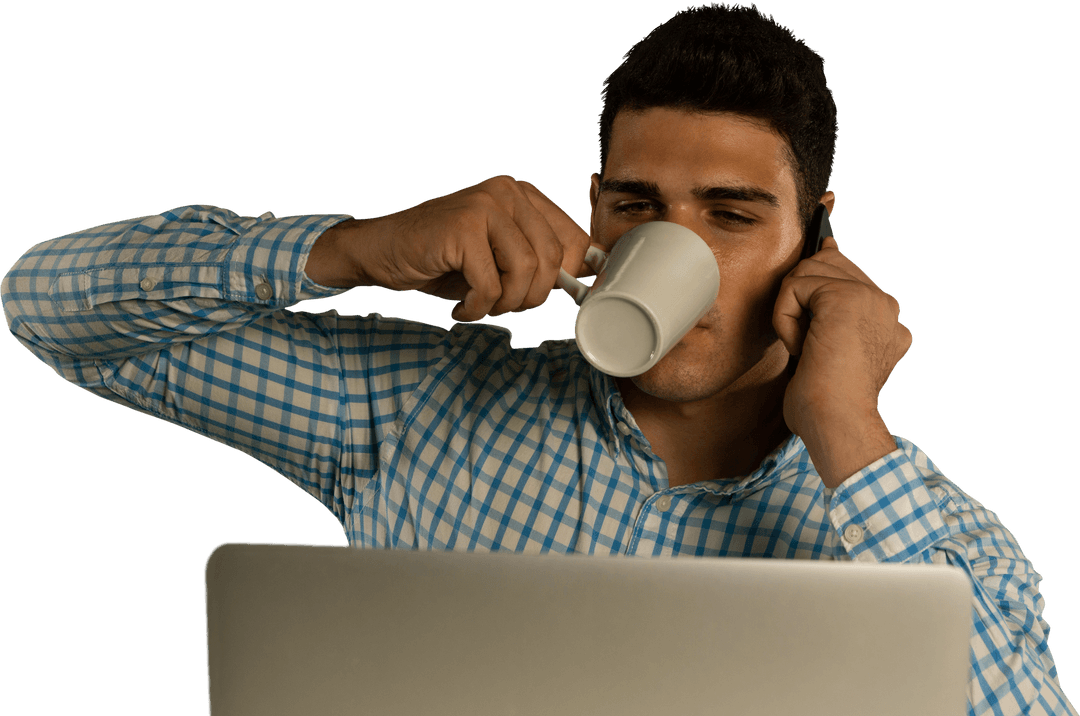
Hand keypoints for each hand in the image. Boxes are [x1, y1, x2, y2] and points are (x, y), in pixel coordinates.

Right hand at [349, 175, 594, 320]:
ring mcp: (484, 205)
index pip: (574, 238)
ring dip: (505, 303)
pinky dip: (478, 308)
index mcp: (522, 195)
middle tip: (504, 307)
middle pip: (552, 258)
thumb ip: (537, 261)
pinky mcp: (463, 227)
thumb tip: (582, 280)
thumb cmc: (441, 259)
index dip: (574, 276)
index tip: (563, 299)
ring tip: (482, 306)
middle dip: (533, 297)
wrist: (382, 251)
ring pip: (526, 271)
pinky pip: (491, 285)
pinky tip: (462, 309)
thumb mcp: (498, 258)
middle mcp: (507, 192)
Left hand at [772, 236, 911, 486]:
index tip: (809, 313)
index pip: (846, 275)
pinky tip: (801, 346)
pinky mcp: (846, 296)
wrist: (836, 423)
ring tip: (806, 348)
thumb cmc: (825, 403)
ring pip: (807, 273)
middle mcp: (886, 306)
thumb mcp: (826, 347)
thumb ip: (826, 305)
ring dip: (790, 312)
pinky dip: (784, 318)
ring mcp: (870, 298)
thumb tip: (827, 250)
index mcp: (887, 320)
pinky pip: (794, 286)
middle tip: (808, 344)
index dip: (816, 286)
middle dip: (800, 298)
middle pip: (826, 264)